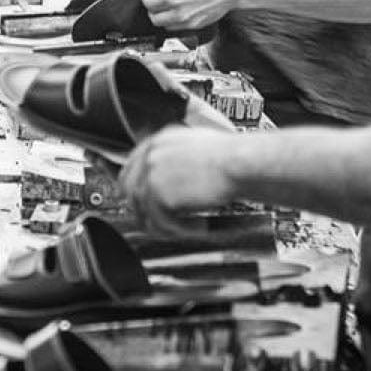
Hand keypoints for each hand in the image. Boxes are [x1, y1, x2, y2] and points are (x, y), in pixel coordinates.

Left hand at [119, 128, 241, 234]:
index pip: (130, 169)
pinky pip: (159, 222)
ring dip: (165, 225)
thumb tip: (166, 182)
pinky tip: (200, 227)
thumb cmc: (232, 158)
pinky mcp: (158, 194)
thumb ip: (175, 159)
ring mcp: (151, 173)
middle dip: (144, 212)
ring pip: (143, 211)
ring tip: (189, 230)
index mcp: (159, 141)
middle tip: (166, 226)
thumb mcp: (197, 147)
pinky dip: (179, 230)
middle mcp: (151, 154)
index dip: (135, 192)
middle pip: (129, 192)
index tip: (145, 208)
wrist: (242, 164)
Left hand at [142, 0, 238, 30]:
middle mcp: (177, 12)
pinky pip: (177, 28)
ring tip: (166, 9)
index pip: (149, 5)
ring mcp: (186, 22)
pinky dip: (173, 22)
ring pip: (165, 26)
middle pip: (154, 19)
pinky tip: (177, 13)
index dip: (146, 0)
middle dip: (152, 11)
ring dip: (162, 18)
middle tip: (154, 3)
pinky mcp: (194, 26)